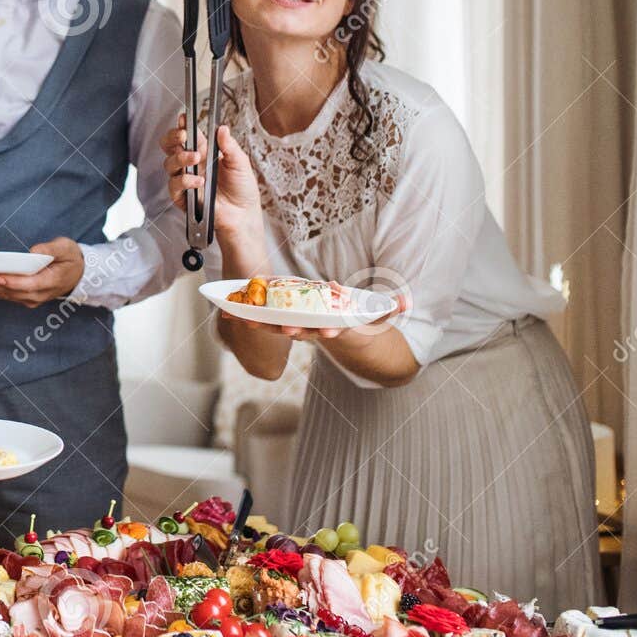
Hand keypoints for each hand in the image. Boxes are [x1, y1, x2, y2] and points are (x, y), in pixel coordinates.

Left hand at [0, 238, 84, 305]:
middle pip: (7, 291)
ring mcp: (27, 298)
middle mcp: (36, 294)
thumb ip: (51, 249)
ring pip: (0, 294)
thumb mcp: (67, 248)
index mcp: (49, 282)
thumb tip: (33, 252)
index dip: (12, 281)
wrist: (76, 275)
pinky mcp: (19, 296)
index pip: (28, 284)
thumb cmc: (70, 259)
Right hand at [161, 117, 264, 250]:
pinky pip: (174, 185)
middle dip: (172, 137)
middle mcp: (192, 164)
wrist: (243, 214)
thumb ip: (230, 146)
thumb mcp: (240, 163)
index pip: (188, 135)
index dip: (182, 125)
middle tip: (183, 135)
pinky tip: (198, 181)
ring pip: (169, 163)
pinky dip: (184, 181)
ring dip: (181, 158)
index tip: (184, 118)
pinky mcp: (183, 197)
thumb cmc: (242, 189)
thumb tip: (222, 129)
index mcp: (204, 152)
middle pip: (170, 146)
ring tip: (196, 159)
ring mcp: (185, 179)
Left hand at [232, 294, 409, 341]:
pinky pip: (261, 318)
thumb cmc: (355, 323)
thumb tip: (408, 302)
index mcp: (334, 328)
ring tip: (241, 318)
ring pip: (274, 325)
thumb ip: (391, 308)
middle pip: (300, 330)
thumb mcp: (375, 316)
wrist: (338, 334)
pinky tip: (227, 312)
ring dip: (258, 322)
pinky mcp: (281, 320)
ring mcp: (296, 326)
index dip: (330, 331)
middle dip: (291, 328)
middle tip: (284, 327)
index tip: (329, 331)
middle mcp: (312, 330)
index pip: (332, 331)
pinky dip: (246, 315)